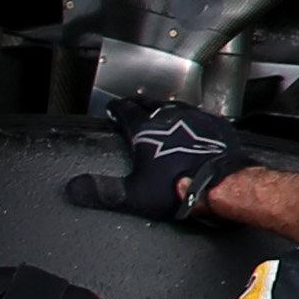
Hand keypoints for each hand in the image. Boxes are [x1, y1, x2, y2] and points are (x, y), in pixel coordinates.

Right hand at [64, 96, 247, 223]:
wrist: (222, 185)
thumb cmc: (179, 189)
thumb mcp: (133, 194)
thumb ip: (103, 190)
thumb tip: (75, 188)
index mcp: (148, 131)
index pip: (127, 112)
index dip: (118, 109)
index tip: (114, 108)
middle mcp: (172, 118)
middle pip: (152, 105)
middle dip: (141, 104)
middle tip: (134, 104)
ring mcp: (198, 120)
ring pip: (178, 105)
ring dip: (166, 107)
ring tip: (160, 109)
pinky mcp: (219, 126)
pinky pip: (201, 114)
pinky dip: (191, 115)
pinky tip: (193, 120)